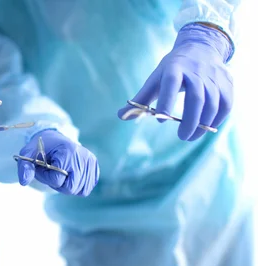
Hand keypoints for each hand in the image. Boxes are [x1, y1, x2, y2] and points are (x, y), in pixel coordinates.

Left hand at [17, 130, 98, 195]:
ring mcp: (90, 162)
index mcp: (67, 152)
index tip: (42, 167)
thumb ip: (25, 167)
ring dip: (66, 186)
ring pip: (79, 190)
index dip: (46, 177)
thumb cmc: (41, 147)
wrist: (54, 138)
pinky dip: (76, 186)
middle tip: (51, 172)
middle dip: (57, 184)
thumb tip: (24, 182)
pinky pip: (86, 188)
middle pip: (70, 188)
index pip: (57, 179)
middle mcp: (82, 157)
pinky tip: (69, 176)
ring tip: (60, 172)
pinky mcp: (94, 166)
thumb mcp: (28, 153)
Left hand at [118, 23, 232, 140]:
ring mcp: (214, 76)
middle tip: (181, 136)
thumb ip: (140, 99)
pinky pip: (226, 104)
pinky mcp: (227, 82)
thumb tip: (121, 116)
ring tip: (191, 136)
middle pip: (196, 97)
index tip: (159, 120)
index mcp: (174, 68)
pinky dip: (217, 119)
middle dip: (190, 120)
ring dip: (203, 123)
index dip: (166, 101)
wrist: (202, 47)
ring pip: (213, 102)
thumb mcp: (155, 79)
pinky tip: (207, 128)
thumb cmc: (173, 68)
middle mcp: (196, 71)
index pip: (170, 84)